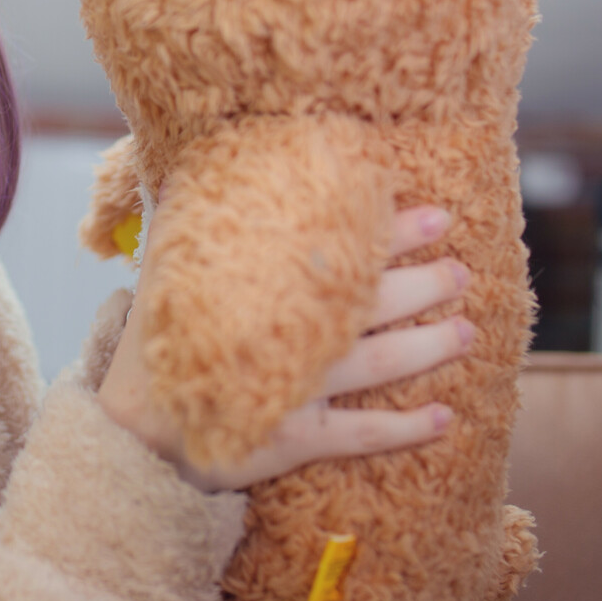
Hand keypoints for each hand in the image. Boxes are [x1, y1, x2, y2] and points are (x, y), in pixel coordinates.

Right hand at [97, 204, 471, 492]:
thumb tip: (191, 161)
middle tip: (460, 271)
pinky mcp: (292, 439)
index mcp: (262, 287)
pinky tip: (444, 419)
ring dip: (428, 347)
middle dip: (422, 285)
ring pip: (376, 362)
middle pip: (370, 304)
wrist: (132, 432)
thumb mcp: (162, 268)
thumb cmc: (153, 344)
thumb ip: (179, 214)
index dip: (389, 233)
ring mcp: (293, 389)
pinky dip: (404, 428)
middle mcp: (286, 335)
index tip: (433, 216)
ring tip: (468, 333)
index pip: (338, 251)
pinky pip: (359, 434)